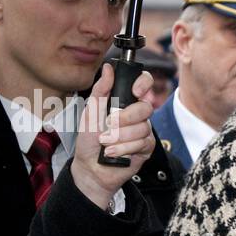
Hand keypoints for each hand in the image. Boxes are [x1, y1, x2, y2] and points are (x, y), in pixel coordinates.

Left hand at [70, 64, 157, 209]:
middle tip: (109, 124)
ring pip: (143, 128)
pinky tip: (113, 152)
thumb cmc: (89, 140)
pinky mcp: (146, 148)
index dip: (144, 84)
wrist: (90, 168)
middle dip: (126, 117)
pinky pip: (143, 143)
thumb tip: (109, 68)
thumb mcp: (90, 111)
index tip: (135, 92)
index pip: (144, 83)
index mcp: (125, 102)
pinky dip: (124, 148)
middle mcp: (137, 115)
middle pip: (145, 108)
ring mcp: (143, 131)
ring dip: (120, 137)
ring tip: (106, 143)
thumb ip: (101, 89)